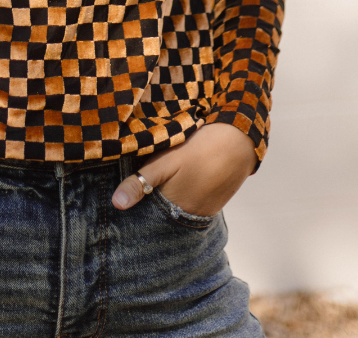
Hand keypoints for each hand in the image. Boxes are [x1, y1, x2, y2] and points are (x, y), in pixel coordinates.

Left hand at [112, 123, 255, 215]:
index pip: (147, 216)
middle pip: (162, 213)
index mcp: (175, 208)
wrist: (240, 141)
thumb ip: (140, 182)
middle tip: (142, 183)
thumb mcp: (166, 161)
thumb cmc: (200, 149)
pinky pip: (191, 203)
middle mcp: (190, 216)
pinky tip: (181, 178)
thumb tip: (117, 204)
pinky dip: (183, 194)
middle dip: (150, 202)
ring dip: (168, 197)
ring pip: (176, 207)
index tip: (123, 199)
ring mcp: (204, 211)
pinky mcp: (214, 203)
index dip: (135, 206)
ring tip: (163, 178)